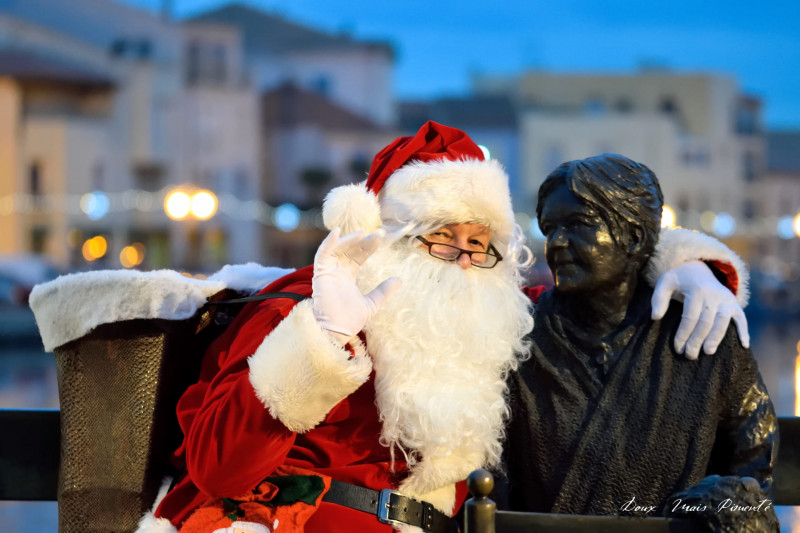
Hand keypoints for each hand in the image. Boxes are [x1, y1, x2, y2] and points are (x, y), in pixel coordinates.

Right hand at [312, 228, 401, 344]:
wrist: (336, 332)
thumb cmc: (349, 321)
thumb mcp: (372, 303)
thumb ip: (383, 291)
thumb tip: (399, 280)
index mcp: (347, 277)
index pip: (357, 257)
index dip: (368, 247)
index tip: (380, 238)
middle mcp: (336, 272)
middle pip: (348, 250)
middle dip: (361, 241)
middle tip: (377, 234)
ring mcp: (328, 272)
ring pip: (336, 249)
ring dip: (348, 240)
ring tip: (362, 233)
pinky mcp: (320, 274)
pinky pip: (322, 254)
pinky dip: (328, 243)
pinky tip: (337, 232)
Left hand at [651, 260, 748, 358]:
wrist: (698, 268)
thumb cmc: (679, 279)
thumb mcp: (665, 282)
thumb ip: (658, 298)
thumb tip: (655, 317)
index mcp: (696, 291)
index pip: (690, 317)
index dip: (683, 334)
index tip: (677, 348)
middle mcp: (714, 295)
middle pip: (706, 322)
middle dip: (697, 340)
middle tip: (689, 356)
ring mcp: (726, 299)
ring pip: (723, 321)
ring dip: (716, 338)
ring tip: (707, 352)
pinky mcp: (734, 303)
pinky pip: (741, 317)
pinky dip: (743, 330)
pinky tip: (743, 345)